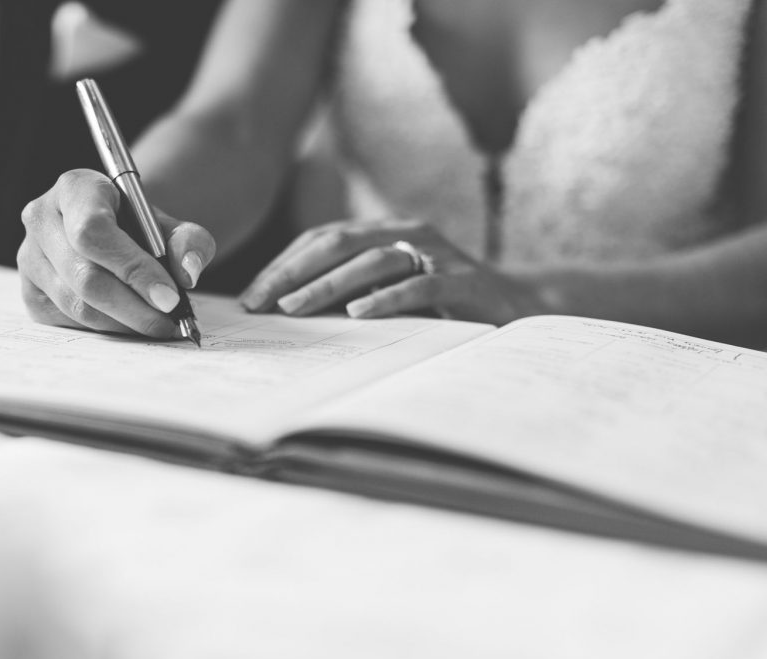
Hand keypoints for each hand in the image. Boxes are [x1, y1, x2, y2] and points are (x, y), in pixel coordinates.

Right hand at [18, 169, 215, 337]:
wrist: (114, 234)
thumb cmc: (140, 227)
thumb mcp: (171, 225)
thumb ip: (189, 242)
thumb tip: (187, 273)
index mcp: (74, 188)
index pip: (93, 231)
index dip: (132, 268)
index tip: (169, 296)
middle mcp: (41, 219)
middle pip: (85, 276)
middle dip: (134, 307)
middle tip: (170, 321)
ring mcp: (30, 258)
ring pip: (77, 305)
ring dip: (124, 323)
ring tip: (157, 325)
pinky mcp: (30, 292)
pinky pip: (69, 321)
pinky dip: (106, 329)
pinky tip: (130, 323)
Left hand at [240, 218, 540, 324]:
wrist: (518, 306)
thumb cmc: (442, 303)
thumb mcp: (390, 291)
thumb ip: (348, 292)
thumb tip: (286, 311)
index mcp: (383, 233)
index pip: (321, 240)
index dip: (283, 265)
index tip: (250, 296)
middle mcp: (405, 233)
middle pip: (336, 244)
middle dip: (292, 273)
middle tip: (260, 302)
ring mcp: (435, 253)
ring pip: (370, 263)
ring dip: (326, 286)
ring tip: (294, 308)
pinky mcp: (461, 279)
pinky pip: (417, 286)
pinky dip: (385, 299)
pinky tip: (357, 314)